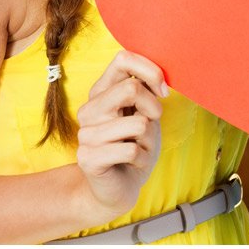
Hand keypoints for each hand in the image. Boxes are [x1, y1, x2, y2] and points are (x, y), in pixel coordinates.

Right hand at [77, 51, 165, 217]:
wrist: (119, 188)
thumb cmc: (134, 148)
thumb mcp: (145, 115)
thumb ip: (146, 93)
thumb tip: (158, 80)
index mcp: (101, 93)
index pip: (123, 59)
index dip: (151, 71)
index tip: (163, 91)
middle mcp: (89, 110)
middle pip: (131, 88)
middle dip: (153, 109)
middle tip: (150, 126)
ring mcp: (86, 134)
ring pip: (138, 124)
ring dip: (148, 141)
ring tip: (137, 149)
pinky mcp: (88, 158)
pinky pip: (132, 150)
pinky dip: (142, 159)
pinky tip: (133, 164)